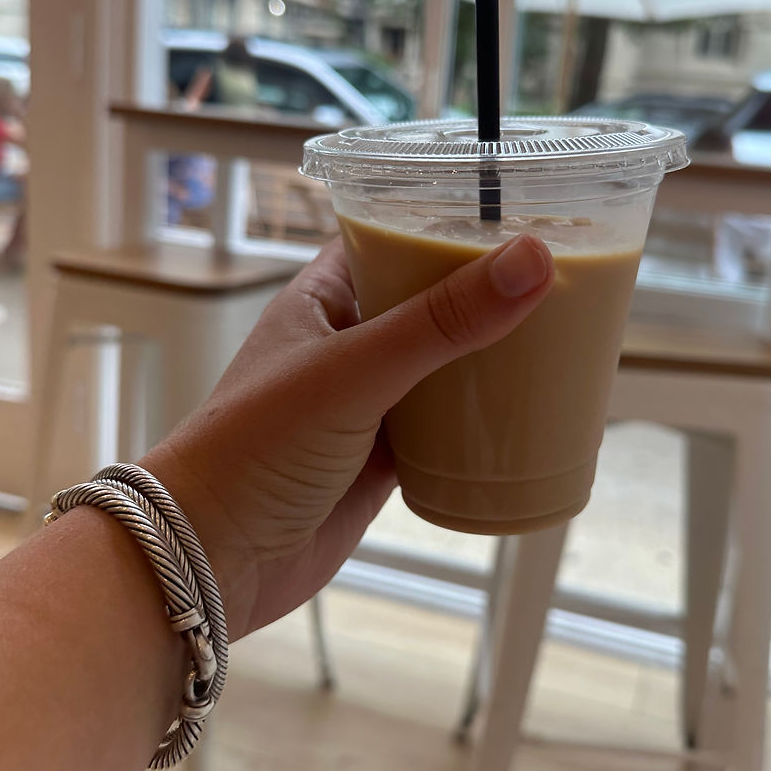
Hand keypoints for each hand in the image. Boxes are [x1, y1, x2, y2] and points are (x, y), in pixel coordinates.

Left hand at [144, 233, 553, 638]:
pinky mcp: (380, 462)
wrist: (209, 557)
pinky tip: (527, 413)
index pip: (389, 238)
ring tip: (561, 337)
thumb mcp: (354, 372)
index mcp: (323, 299)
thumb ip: (442, 320)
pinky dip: (480, 422)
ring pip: (441, 368)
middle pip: (428, 303)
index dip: (443, 223)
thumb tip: (533, 259)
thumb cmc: (256, 447)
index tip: (514, 213)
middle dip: (485, 294)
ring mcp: (365, 405)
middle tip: (560, 277)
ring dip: (489, 358)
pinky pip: (442, 429)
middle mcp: (345, 345)